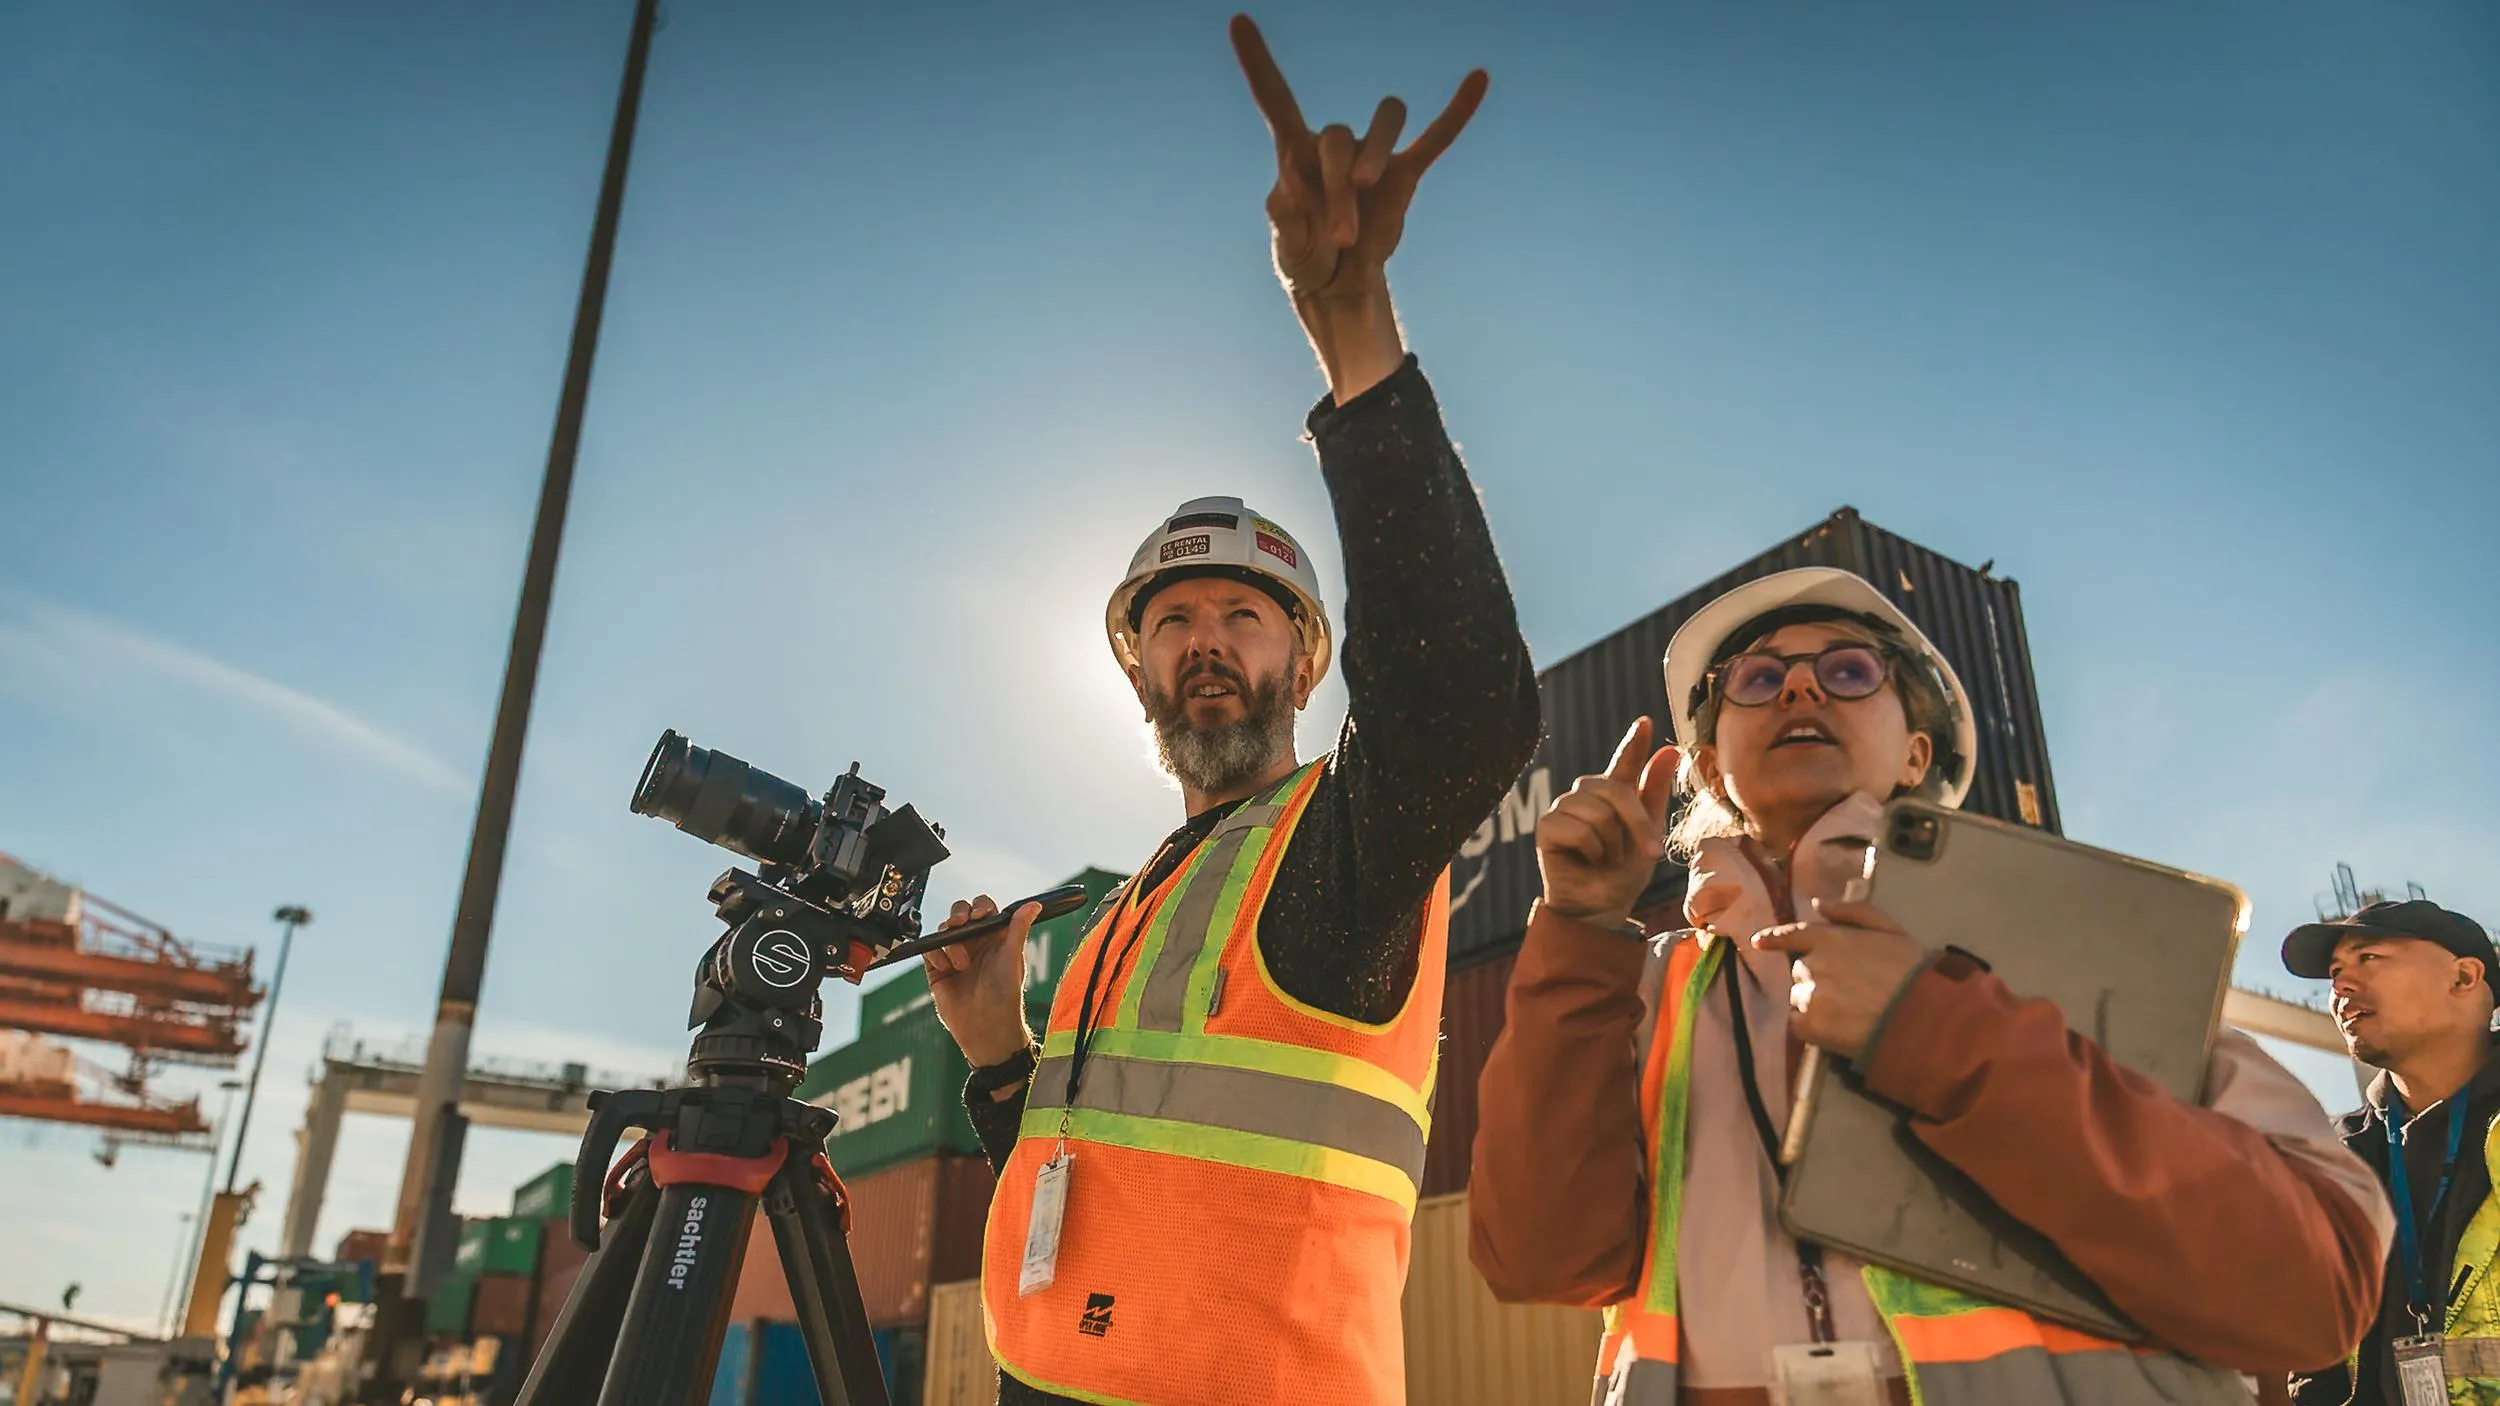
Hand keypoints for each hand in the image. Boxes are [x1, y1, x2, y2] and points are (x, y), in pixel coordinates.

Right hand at [923, 895, 1039, 1067]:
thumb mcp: (1013, 958)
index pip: (983, 909)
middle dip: (957, 914)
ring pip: (943, 930)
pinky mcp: (937, 969)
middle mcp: (973, 942)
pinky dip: (934, 953)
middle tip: (960, 924)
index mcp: (993, 937)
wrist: (985, 1027)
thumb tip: (1034, 904)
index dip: (979, 907)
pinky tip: (944, 967)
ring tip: (961, 964)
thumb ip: (1018, 928)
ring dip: (949, 940)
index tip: (979, 916)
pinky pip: (929, 949)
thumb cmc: (1005, 995)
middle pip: (959, 913)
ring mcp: (954, 954)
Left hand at [1231, 14, 1487, 401]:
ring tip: (1368, 193)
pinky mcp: (1406, 175)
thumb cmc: (1306, 259)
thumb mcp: (1289, 251)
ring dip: (1375, 158)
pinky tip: (1478, 79)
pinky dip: (1457, 112)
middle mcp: (1334, 145)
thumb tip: (1285, 191)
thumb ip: (1287, 222)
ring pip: (1384, 125)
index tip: (1238, 20)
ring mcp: (1373, 157)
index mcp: (1294, 154)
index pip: (1275, 98)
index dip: (1258, 61)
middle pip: (1338, 138)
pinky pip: (1436, 137)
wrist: (1339, 285)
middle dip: (1338, 189)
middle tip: (1339, 237)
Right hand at [1536, 717, 1677, 929]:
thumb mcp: (1648, 834)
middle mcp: (1586, 795)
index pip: (1624, 762)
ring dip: (1612, 845)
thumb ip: (1654, 792)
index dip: (1634, 743)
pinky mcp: (1546, 827)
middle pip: (1616, 792)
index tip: (1646, 722)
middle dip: (1637, 825)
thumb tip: (1669, 750)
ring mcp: (1563, 808)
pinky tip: (1587, 861)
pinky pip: (1579, 829)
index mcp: (1612, 795)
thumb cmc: (1623, 874)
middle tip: (1647, 853)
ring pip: (1598, 813)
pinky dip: (1592, 852)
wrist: (1601, 908)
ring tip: (1606, 859)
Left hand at [1751, 899, 1929, 1060]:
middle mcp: (1812, 964)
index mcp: (1829, 939)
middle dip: (1817, 977)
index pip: (1792, 934)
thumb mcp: (1890, 929)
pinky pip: (1798, 1023)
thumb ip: (1853, 912)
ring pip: (1799, 997)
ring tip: (1847, 1011)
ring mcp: (1808, 995)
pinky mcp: (1808, 1025)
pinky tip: (1836, 1028)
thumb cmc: (1912, 971)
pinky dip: (1811, 1026)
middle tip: (1848, 990)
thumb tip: (1819, 904)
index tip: (1758, 942)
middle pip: (1800, 970)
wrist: (1920, 1015)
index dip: (1775, 938)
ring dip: (1814, 1001)